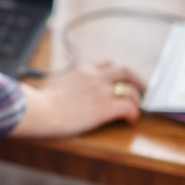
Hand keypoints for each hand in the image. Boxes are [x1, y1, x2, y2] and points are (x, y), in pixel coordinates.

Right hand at [10, 61, 145, 138]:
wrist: (41, 110)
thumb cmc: (41, 102)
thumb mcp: (55, 84)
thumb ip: (66, 84)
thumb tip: (62, 91)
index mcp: (82, 70)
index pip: (107, 64)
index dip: (117, 72)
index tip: (120, 80)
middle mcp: (95, 76)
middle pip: (125, 70)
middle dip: (137, 79)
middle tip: (143, 89)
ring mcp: (102, 91)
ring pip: (131, 88)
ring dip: (138, 98)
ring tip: (138, 108)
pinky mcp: (106, 107)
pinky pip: (129, 107)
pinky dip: (134, 113)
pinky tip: (130, 120)